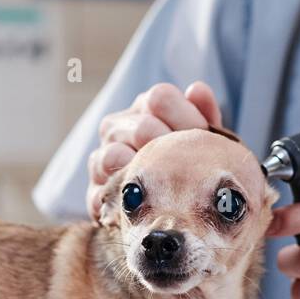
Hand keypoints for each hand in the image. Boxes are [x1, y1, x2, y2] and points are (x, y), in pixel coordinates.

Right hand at [86, 81, 222, 220]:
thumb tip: (196, 89)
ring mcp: (100, 158)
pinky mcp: (95, 192)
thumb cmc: (188, 166)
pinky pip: (99, 192)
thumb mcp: (202, 139)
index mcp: (143, 108)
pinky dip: (122, 199)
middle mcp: (116, 127)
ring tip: (166, 185)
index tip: (205, 138)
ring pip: (114, 156)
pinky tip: (142, 206)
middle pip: (143, 128)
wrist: (166, 209)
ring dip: (143, 172)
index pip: (160, 98)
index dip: (187, 118)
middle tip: (192, 168)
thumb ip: (204, 113)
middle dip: (172, 150)